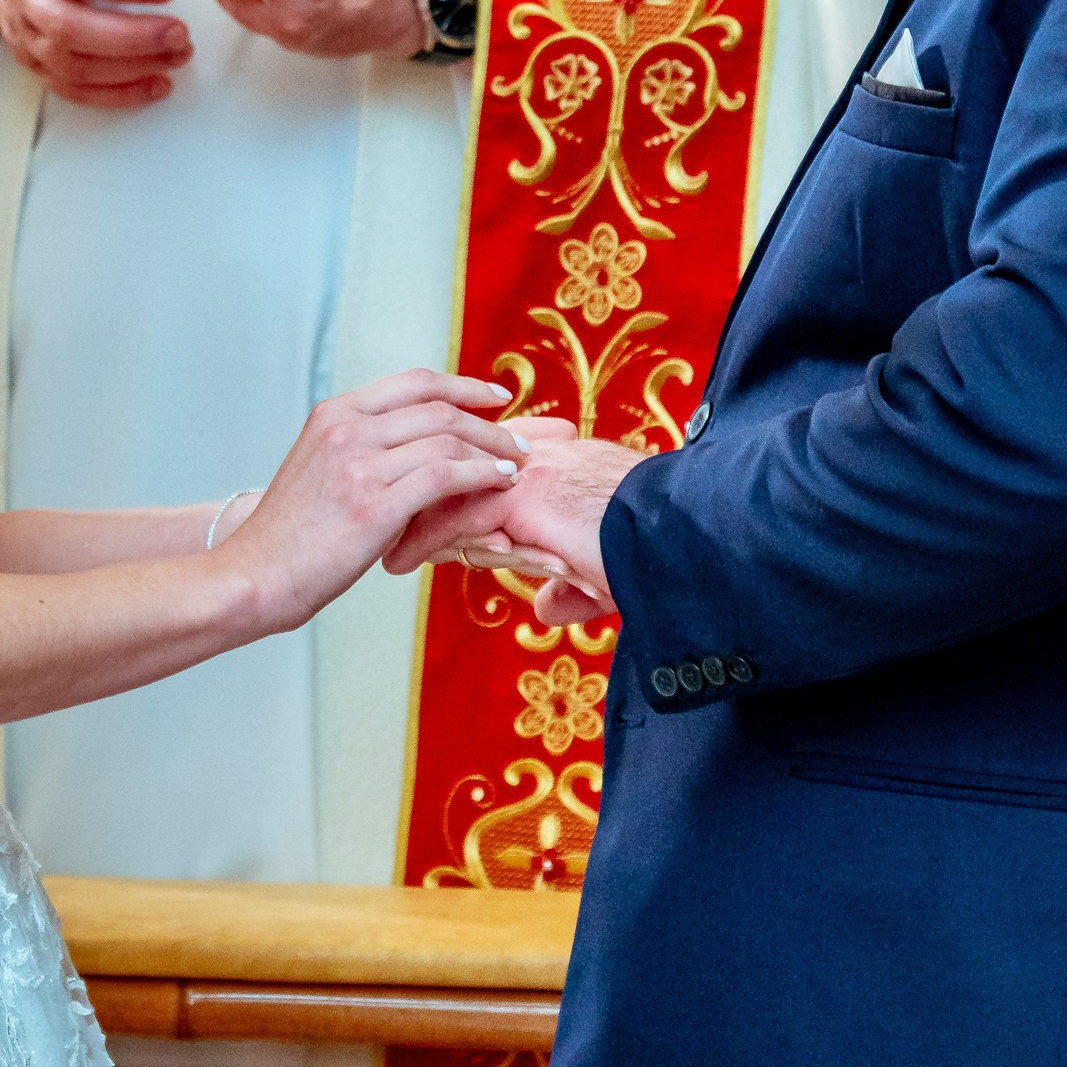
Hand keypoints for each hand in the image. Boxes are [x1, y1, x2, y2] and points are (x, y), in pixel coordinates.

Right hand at [0, 0, 191, 107]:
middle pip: (69, 26)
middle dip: (130, 37)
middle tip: (179, 34)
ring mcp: (23, 27)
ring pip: (69, 63)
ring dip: (128, 69)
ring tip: (177, 55)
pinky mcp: (30, 54)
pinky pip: (67, 86)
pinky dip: (113, 94)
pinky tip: (155, 85)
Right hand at [218, 371, 523, 632]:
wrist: (255, 576)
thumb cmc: (291, 537)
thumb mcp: (320, 471)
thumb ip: (362, 451)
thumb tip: (417, 451)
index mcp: (333, 415)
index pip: (414, 382)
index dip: (463, 385)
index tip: (495, 396)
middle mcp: (346, 430)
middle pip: (438, 406)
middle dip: (488, 422)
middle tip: (518, 440)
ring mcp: (359, 464)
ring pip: (448, 438)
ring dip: (493, 450)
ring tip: (515, 467)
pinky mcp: (373, 503)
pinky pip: (445, 476)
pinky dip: (482, 475)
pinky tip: (499, 484)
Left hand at [384, 419, 646, 625]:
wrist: (684, 541)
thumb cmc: (656, 555)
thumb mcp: (607, 570)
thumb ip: (573, 586)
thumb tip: (549, 610)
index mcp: (561, 462)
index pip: (488, 463)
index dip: (453, 488)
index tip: (424, 515)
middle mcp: (542, 457)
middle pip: (458, 466)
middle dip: (419, 498)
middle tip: (385, 529)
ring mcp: (531, 472)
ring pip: (449, 487)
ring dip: (412, 520)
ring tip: (383, 551)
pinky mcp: (524, 498)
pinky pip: (457, 517)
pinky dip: (424, 541)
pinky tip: (400, 563)